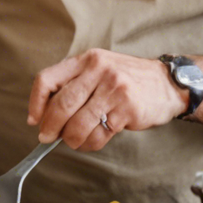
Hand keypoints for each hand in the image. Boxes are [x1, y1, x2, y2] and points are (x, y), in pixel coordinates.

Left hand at [28, 49, 182, 150]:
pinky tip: (89, 142)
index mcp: (85, 60)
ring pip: (79, 123)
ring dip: (70, 138)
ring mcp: (114, 89)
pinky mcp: (127, 109)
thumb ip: (74, 84)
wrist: (168, 83)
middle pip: (61, 104)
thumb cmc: (126, 79)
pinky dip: (89, 143)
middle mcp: (98, 71)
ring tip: (72, 142)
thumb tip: (45, 115)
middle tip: (47, 138)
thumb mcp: (99, 69)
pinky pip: (99, 133)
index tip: (33, 120)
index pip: (47, 79)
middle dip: (50, 126)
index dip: (35, 102)